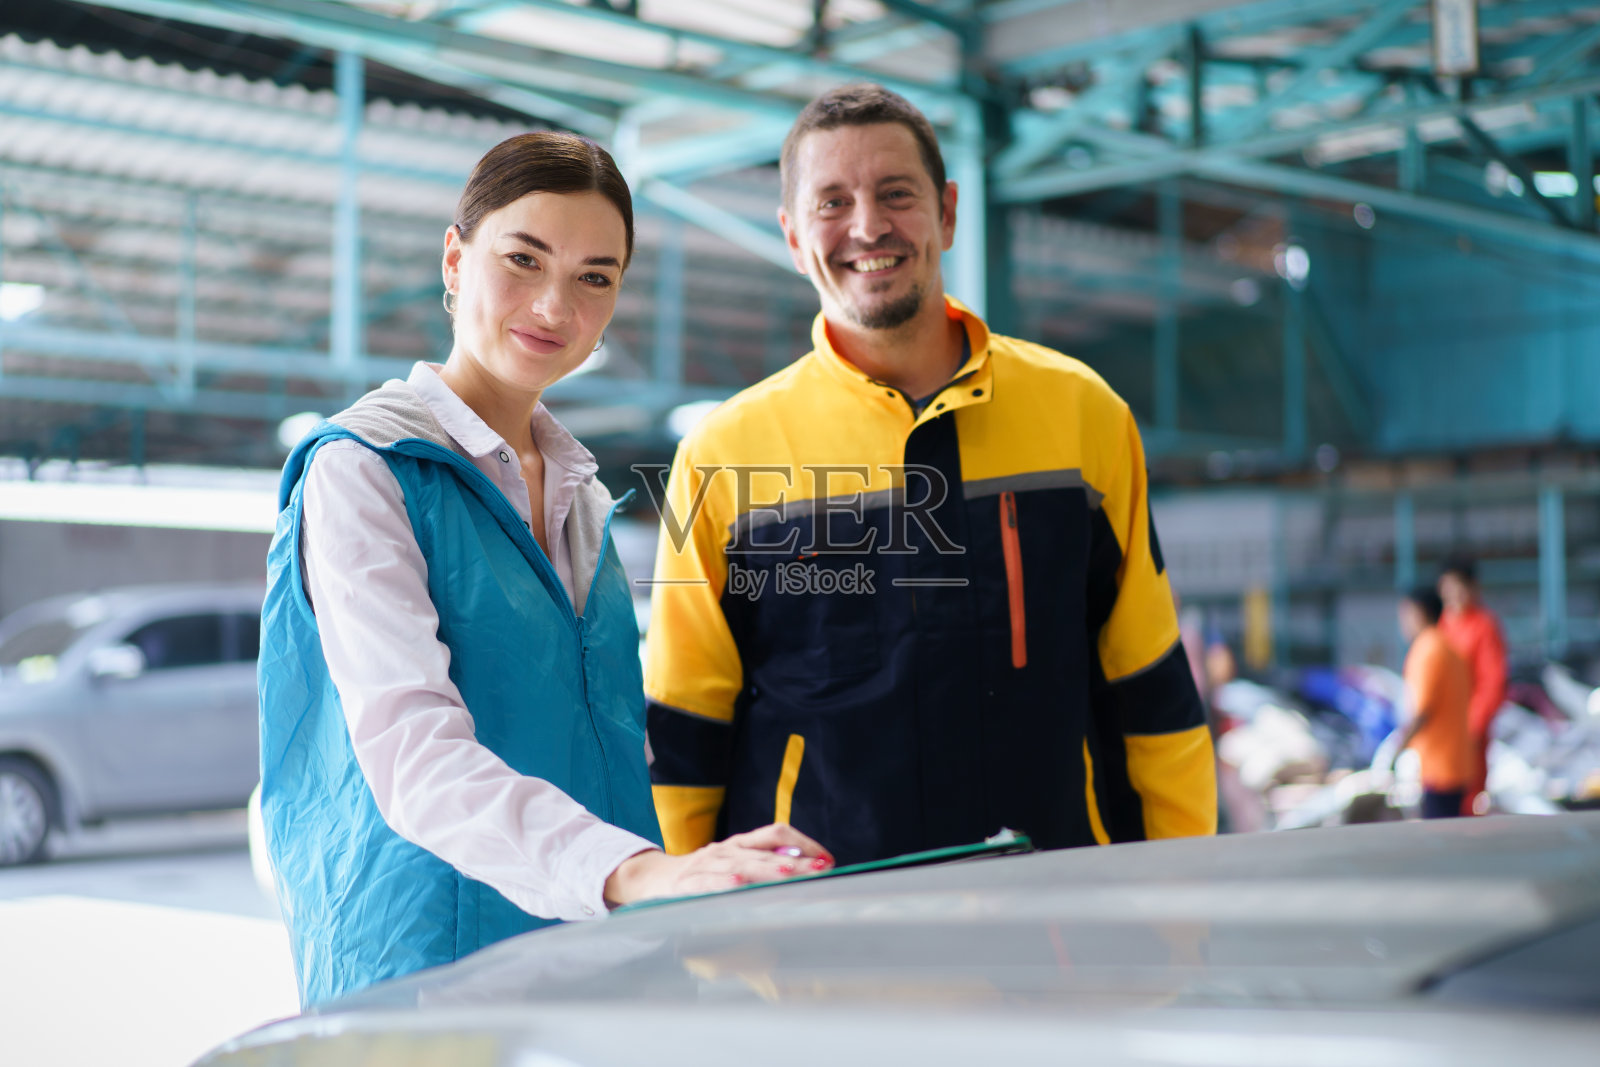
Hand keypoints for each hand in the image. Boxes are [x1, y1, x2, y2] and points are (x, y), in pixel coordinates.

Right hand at [603, 824, 832, 907]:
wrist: (651, 878)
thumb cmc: (701, 876)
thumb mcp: (733, 866)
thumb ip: (763, 865)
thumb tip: (801, 867)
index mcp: (740, 844)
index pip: (777, 834)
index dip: (805, 843)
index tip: (828, 860)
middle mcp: (726, 849)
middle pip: (766, 850)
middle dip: (797, 861)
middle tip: (821, 869)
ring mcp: (706, 864)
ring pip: (741, 864)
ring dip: (767, 869)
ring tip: (789, 873)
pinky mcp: (687, 883)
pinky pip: (708, 883)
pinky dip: (723, 884)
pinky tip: (738, 886)